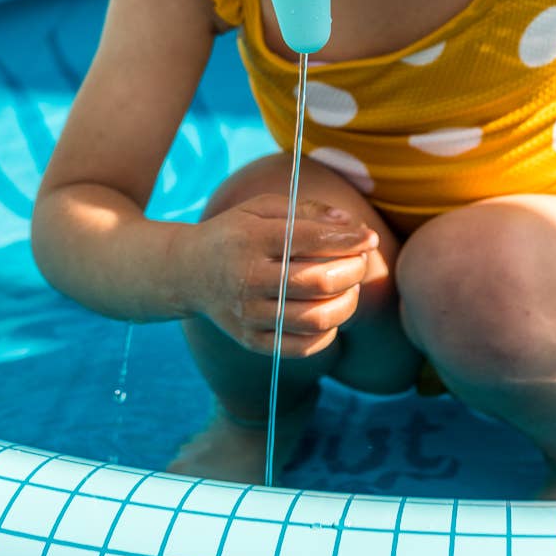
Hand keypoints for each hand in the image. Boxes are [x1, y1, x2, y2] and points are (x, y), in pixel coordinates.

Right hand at [182, 195, 380, 356]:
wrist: (187, 272)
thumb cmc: (235, 232)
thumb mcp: (261, 208)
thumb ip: (307, 210)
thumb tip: (351, 224)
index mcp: (251, 239)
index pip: (310, 240)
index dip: (348, 239)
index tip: (368, 237)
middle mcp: (247, 279)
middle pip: (317, 282)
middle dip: (352, 271)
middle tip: (361, 261)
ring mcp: (248, 314)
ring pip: (314, 319)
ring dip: (347, 304)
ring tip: (350, 287)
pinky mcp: (250, 340)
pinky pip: (301, 347)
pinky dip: (327, 333)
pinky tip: (330, 313)